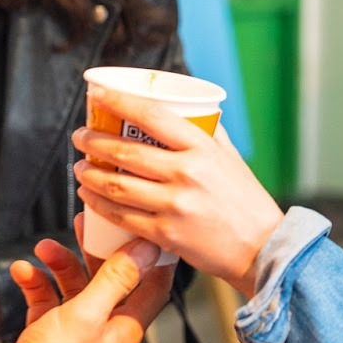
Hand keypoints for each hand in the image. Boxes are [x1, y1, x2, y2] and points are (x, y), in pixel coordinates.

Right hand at [0, 237, 172, 342]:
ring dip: (60, 264)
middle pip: (110, 280)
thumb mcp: (87, 314)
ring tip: (44, 248)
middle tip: (88, 225)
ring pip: (75, 286)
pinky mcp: (47, 335)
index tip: (146, 231)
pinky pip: (46, 299)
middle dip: (98, 251)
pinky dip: (36, 283)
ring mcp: (75, 333)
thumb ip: (116, 279)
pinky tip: (24, 271)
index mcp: (125, 329)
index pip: (153, 287)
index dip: (153, 258)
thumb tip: (145, 250)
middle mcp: (104, 331)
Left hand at [71, 86, 284, 296]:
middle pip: (123, 150)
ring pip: (115, 184)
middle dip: (92, 141)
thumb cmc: (246, 200)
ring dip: (89, 173)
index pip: (151, 115)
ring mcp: (174, 204)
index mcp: (201, 147)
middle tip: (81, 136)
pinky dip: (98, 205)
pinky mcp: (165, 233)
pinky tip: (89, 197)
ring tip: (80, 167)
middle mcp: (186, 173)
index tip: (97, 95)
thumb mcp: (230, 157)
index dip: (118, 102)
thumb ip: (207, 133)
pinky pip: (121, 216)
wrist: (262, 247)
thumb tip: (185, 109)